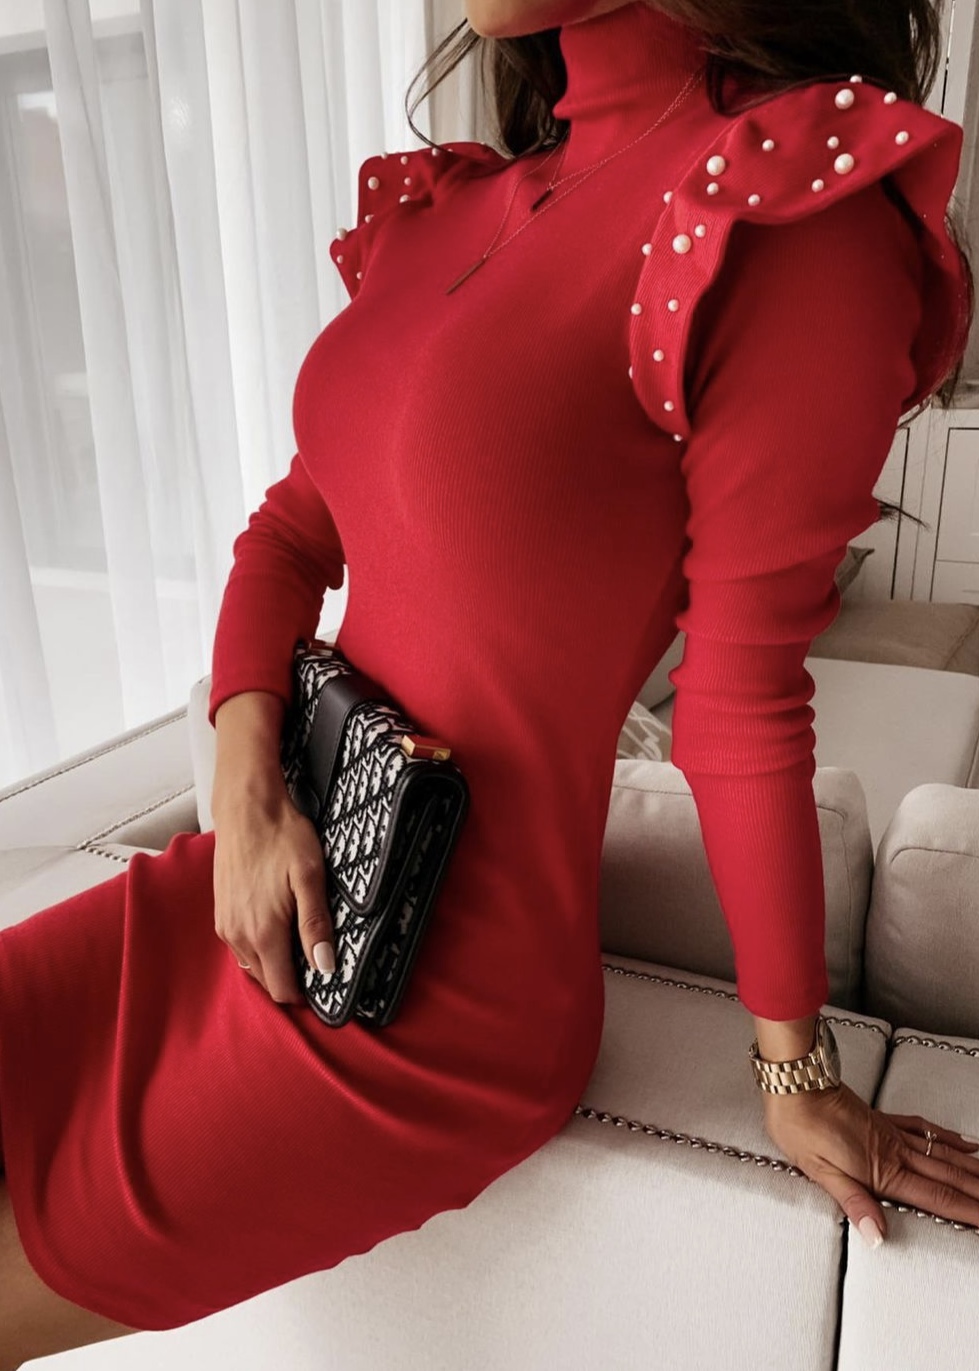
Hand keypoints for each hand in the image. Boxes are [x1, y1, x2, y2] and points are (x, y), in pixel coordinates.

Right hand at [212, 779, 335, 1004]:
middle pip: (267, 982)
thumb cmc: (282, 837)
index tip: (326, 983)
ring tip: (300, 943)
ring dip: (275, 964)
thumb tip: (325, 967)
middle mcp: (239, 936)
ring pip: (253, 966)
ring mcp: (226, 925)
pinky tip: (277, 928)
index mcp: (263, 933)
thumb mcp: (310, 877)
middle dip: (292, 981)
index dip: (306, 994)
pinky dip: (260, 949)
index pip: (283, 990)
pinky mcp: (221, 913)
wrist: (246, 808)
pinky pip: (241, 947)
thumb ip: (315, 925)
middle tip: (318, 961)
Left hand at [762, 1081, 978, 1245]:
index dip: (967, 1212)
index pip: (935, 1199)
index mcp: (881, 1170)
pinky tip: (965, 1143)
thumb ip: (853, 1202)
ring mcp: (891, 1134)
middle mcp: (894, 1151)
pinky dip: (948, 1138)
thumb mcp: (819, 1172)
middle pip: (948, 1178)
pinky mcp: (882, 1119)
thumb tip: (877, 1236)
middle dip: (978, 1192)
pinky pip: (924, 1129)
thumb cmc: (799, 1125)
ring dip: (972, 1169)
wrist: (795, 1081)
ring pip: (943, 1154)